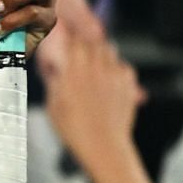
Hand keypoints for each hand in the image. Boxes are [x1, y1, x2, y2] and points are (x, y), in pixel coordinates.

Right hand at [38, 24, 146, 167]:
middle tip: (80, 49)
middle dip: (85, 42)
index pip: (72, 41)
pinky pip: (124, 66)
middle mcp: (95, 68)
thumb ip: (55, 82)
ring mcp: (114, 75)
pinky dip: (117, 68)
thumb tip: (55, 67)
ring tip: (94, 64)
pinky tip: (110, 80)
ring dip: (101, 52)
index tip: (65, 34)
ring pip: (109, 49)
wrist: (104, 147)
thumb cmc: (75, 130)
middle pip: (92, 41)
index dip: (68, 36)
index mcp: (73, 71)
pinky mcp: (128, 84)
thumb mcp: (53, 106)